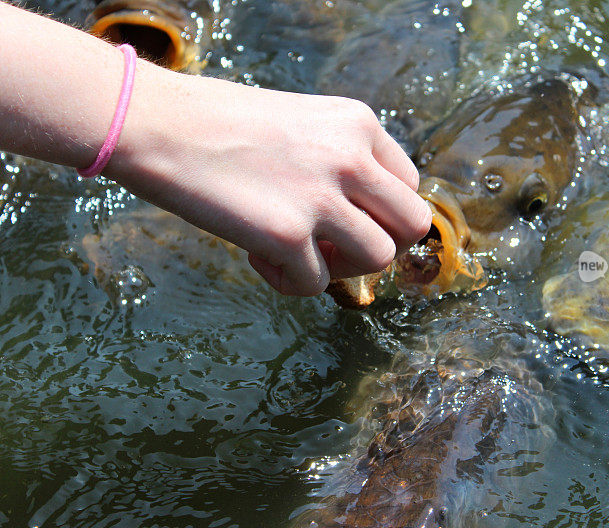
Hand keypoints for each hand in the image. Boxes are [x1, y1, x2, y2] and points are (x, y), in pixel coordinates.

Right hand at [108, 66, 431, 295]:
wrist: (156, 123)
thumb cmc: (220, 124)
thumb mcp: (304, 124)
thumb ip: (343, 160)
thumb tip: (363, 217)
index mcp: (358, 124)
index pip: (410, 185)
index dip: (382, 212)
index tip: (345, 216)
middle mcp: (352, 156)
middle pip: (413, 225)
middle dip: (379, 244)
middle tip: (335, 245)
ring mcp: (323, 196)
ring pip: (379, 259)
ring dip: (342, 267)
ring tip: (299, 251)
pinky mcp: (288, 234)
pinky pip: (317, 285)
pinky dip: (290, 281)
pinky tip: (256, 255)